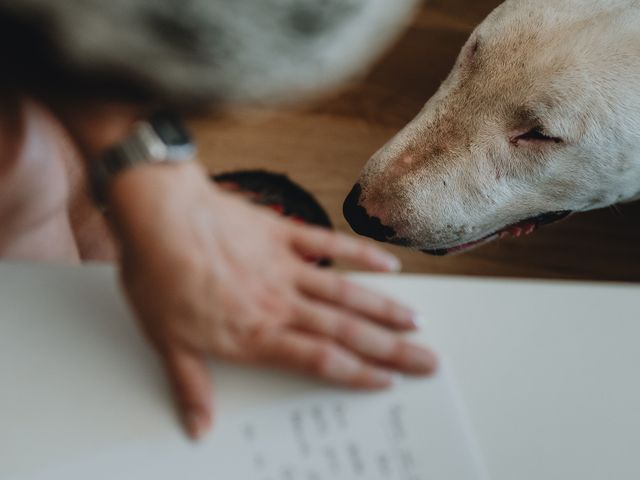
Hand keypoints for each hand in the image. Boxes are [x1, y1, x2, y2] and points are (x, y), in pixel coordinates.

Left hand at [109, 162, 436, 439]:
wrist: (159, 215)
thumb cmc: (158, 275)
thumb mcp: (166, 341)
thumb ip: (190, 386)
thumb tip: (199, 430)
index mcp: (255, 333)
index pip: (320, 360)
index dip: (357, 373)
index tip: (387, 382)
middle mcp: (281, 303)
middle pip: (347, 331)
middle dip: (391, 349)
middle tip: (427, 359)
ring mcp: (286, 267)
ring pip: (346, 293)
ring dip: (384, 308)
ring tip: (416, 321)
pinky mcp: (284, 234)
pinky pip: (330, 245)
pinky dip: (361, 254)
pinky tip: (387, 264)